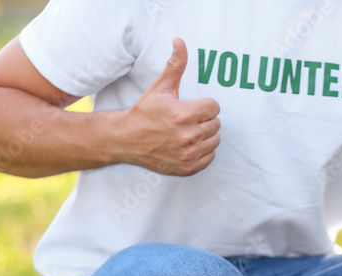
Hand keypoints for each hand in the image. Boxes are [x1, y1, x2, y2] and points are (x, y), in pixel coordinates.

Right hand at [117, 38, 220, 175]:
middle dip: (203, 119)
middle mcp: (188, 136)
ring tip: (186, 131)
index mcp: (184, 115)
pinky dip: (202, 151)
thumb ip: (175, 65)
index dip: (203, 105)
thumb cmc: (144, 112)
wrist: (126, 140)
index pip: (214, 107)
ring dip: (205, 135)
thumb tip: (180, 41)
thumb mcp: (160, 87)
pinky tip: (187, 145)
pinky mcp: (188, 168)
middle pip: (216, 124)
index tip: (190, 107)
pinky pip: (210, 157)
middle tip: (186, 120)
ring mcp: (189, 154)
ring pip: (215, 140)